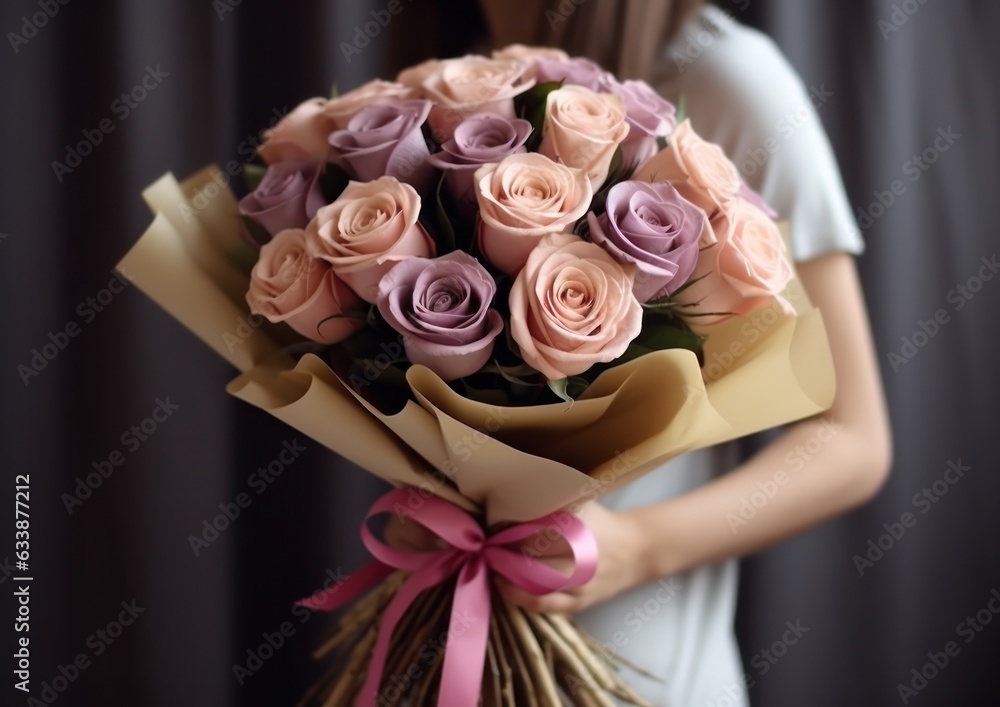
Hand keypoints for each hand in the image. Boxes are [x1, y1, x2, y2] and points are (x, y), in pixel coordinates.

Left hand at [496, 501, 650, 613]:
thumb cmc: (602, 523)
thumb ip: (549, 506)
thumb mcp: (578, 505)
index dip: (507, 537)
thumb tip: (511, 503)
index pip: (531, 539)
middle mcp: (577, 565)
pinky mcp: (579, 605)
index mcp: (576, 536)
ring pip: (534, 591)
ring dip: (508, 582)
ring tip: (494, 569)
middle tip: (488, 551)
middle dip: (503, 560)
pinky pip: (545, 607)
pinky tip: (508, 588)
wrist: (636, 550)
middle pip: (529, 566)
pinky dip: (522, 599)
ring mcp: (578, 589)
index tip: (492, 532)